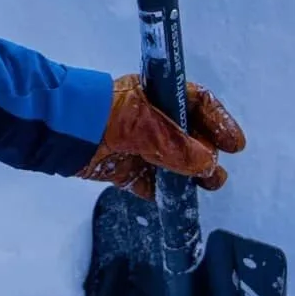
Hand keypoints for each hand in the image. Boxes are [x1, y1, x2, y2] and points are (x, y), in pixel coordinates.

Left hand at [77, 73, 246, 200]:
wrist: (59, 132)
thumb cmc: (106, 116)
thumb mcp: (147, 127)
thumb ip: (179, 147)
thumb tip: (207, 163)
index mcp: (156, 95)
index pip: (196, 104)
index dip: (218, 123)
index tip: (235, 145)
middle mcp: (148, 118)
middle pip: (187, 136)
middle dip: (206, 154)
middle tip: (216, 173)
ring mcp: (134, 143)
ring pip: (170, 161)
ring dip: (188, 175)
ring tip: (206, 187)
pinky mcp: (120, 166)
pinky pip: (147, 180)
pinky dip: (161, 190)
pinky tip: (174, 200)